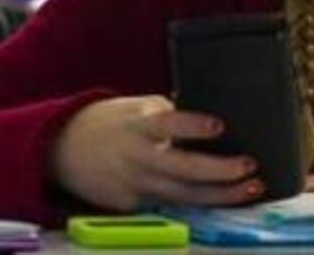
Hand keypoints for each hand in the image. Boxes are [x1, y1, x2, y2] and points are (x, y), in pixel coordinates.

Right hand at [49, 95, 260, 210]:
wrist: (61, 149)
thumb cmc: (109, 122)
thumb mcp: (135, 108)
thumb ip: (167, 114)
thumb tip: (207, 120)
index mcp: (138, 126)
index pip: (167, 125)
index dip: (192, 126)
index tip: (218, 126)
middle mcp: (137, 157)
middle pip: (182, 169)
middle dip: (219, 171)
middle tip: (249, 166)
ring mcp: (135, 185)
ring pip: (184, 195)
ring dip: (221, 194)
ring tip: (252, 187)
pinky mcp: (133, 206)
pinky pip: (171, 205)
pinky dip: (199, 203)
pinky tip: (225, 198)